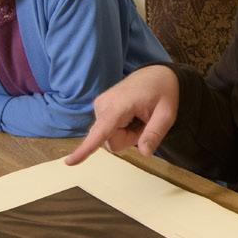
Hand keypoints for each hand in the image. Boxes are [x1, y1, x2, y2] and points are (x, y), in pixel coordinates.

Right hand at [65, 65, 179, 164]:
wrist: (155, 75)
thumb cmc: (162, 92)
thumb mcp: (167, 114)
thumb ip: (155, 133)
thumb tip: (144, 153)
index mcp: (119, 105)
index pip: (101, 131)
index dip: (86, 148)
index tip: (70, 162)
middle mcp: (103, 106)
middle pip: (112, 141)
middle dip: (130, 138)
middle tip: (145, 122)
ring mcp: (99, 107)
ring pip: (110, 138)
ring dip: (128, 134)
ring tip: (139, 117)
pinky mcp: (100, 111)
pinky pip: (109, 132)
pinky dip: (123, 129)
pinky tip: (132, 116)